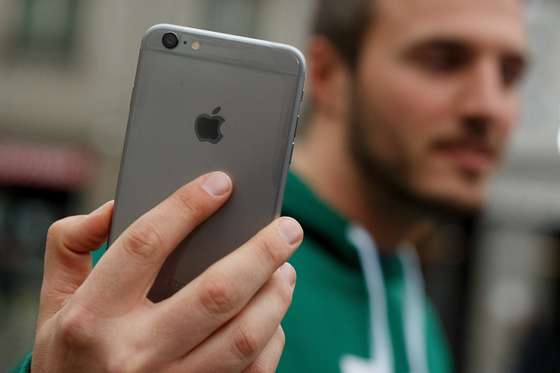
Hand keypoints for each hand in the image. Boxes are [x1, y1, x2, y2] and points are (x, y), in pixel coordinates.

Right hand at [31, 172, 302, 372]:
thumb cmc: (72, 354)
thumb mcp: (54, 301)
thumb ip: (70, 245)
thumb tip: (113, 206)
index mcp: (91, 317)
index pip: (145, 245)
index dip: (187, 206)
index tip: (221, 183)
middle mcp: (132, 353)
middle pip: (215, 292)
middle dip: (262, 252)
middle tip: (288, 228)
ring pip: (244, 336)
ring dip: (276, 296)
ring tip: (286, 269)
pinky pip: (253, 371)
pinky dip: (273, 337)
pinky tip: (271, 314)